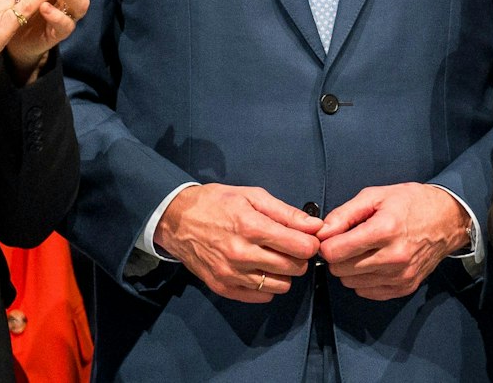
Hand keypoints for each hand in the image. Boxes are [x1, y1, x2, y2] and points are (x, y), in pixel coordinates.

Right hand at [155, 185, 321, 302]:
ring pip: (280, 286)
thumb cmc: (216, 204)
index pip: (301, 247)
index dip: (311, 242)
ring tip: (275, 258)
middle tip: (292, 248)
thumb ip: (287, 213)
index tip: (308, 238)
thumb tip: (316, 226)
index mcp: (252, 228)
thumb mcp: (253, 197)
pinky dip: (267, 286)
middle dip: (300, 258)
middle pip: (293, 268)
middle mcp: (241, 254)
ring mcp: (230, 274)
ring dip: (285, 274)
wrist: (177, 220)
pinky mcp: (222, 287)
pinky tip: (261, 269)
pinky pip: (260, 296)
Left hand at [316, 184, 470, 300]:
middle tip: (349, 243)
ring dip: (351, 269)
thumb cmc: (412, 203)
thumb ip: (344, 214)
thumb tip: (321, 233)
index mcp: (385, 230)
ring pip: (351, 283)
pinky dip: (365, 280)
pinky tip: (374, 263)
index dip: (328, 243)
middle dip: (338, 256)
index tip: (334, 236)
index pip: (335, 252)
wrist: (448, 219)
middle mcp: (393, 257)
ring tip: (365, 251)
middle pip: (340, 270)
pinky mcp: (405, 287)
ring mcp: (400, 275)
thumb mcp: (376, 196)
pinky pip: (367, 292)